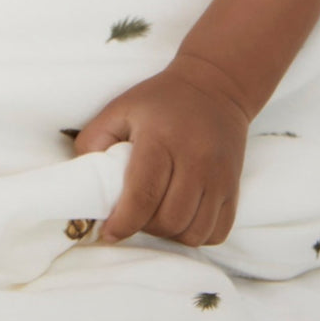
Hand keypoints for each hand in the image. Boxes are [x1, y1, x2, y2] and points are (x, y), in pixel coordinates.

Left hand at [75, 54, 249, 246]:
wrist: (214, 85)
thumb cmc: (159, 100)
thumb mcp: (119, 108)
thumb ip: (94, 141)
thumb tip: (85, 182)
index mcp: (161, 139)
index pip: (143, 195)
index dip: (123, 222)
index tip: (109, 232)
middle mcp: (195, 159)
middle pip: (169, 219)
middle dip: (145, 227)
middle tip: (133, 214)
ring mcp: (219, 175)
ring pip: (194, 232)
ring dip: (170, 233)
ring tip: (157, 215)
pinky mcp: (234, 186)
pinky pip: (217, 231)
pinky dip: (196, 234)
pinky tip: (182, 217)